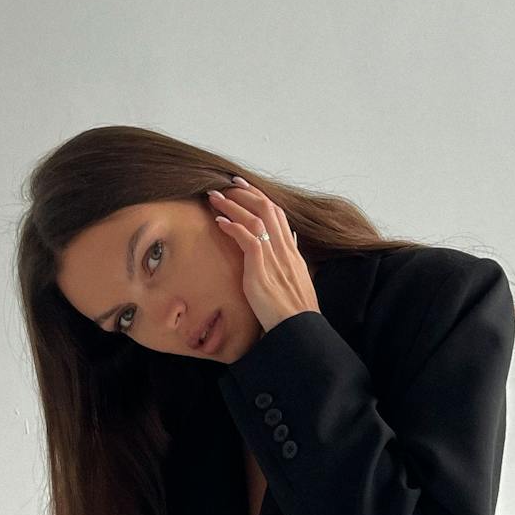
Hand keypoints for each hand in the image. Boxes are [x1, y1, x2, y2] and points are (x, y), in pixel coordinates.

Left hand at [206, 175, 319, 333]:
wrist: (299, 331)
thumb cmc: (294, 314)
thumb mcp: (296, 284)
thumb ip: (290, 265)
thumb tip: (289, 248)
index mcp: (292, 253)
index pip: (278, 215)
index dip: (261, 198)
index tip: (246, 187)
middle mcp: (285, 251)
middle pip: (267, 209)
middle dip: (246, 192)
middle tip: (227, 183)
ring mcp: (275, 259)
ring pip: (255, 219)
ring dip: (234, 205)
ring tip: (216, 198)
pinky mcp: (262, 270)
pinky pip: (248, 239)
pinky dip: (233, 227)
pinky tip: (219, 222)